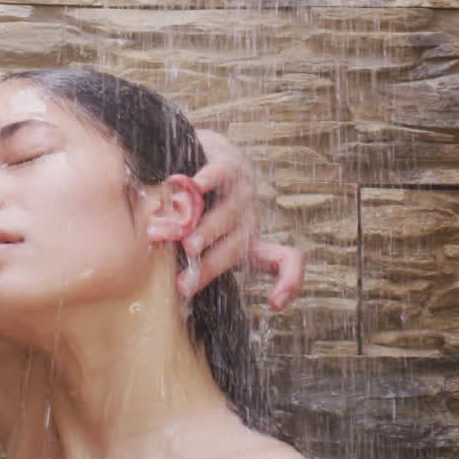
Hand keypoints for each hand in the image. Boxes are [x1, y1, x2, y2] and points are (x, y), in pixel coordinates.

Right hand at [180, 130, 304, 310]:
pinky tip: (191, 187)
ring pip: (230, 214)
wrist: (205, 155)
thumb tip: (170, 282)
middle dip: (211, 266)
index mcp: (249, 239)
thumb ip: (190, 255)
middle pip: (237, 247)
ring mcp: (242, 191)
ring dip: (208, 229)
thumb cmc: (200, 207)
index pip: (284, 261)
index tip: (275, 303)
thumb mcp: (201, 239)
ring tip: (187, 243)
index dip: (288, 282)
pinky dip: (207, 181)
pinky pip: (221, 173)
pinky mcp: (229, 164)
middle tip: (186, 283)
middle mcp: (250, 217)